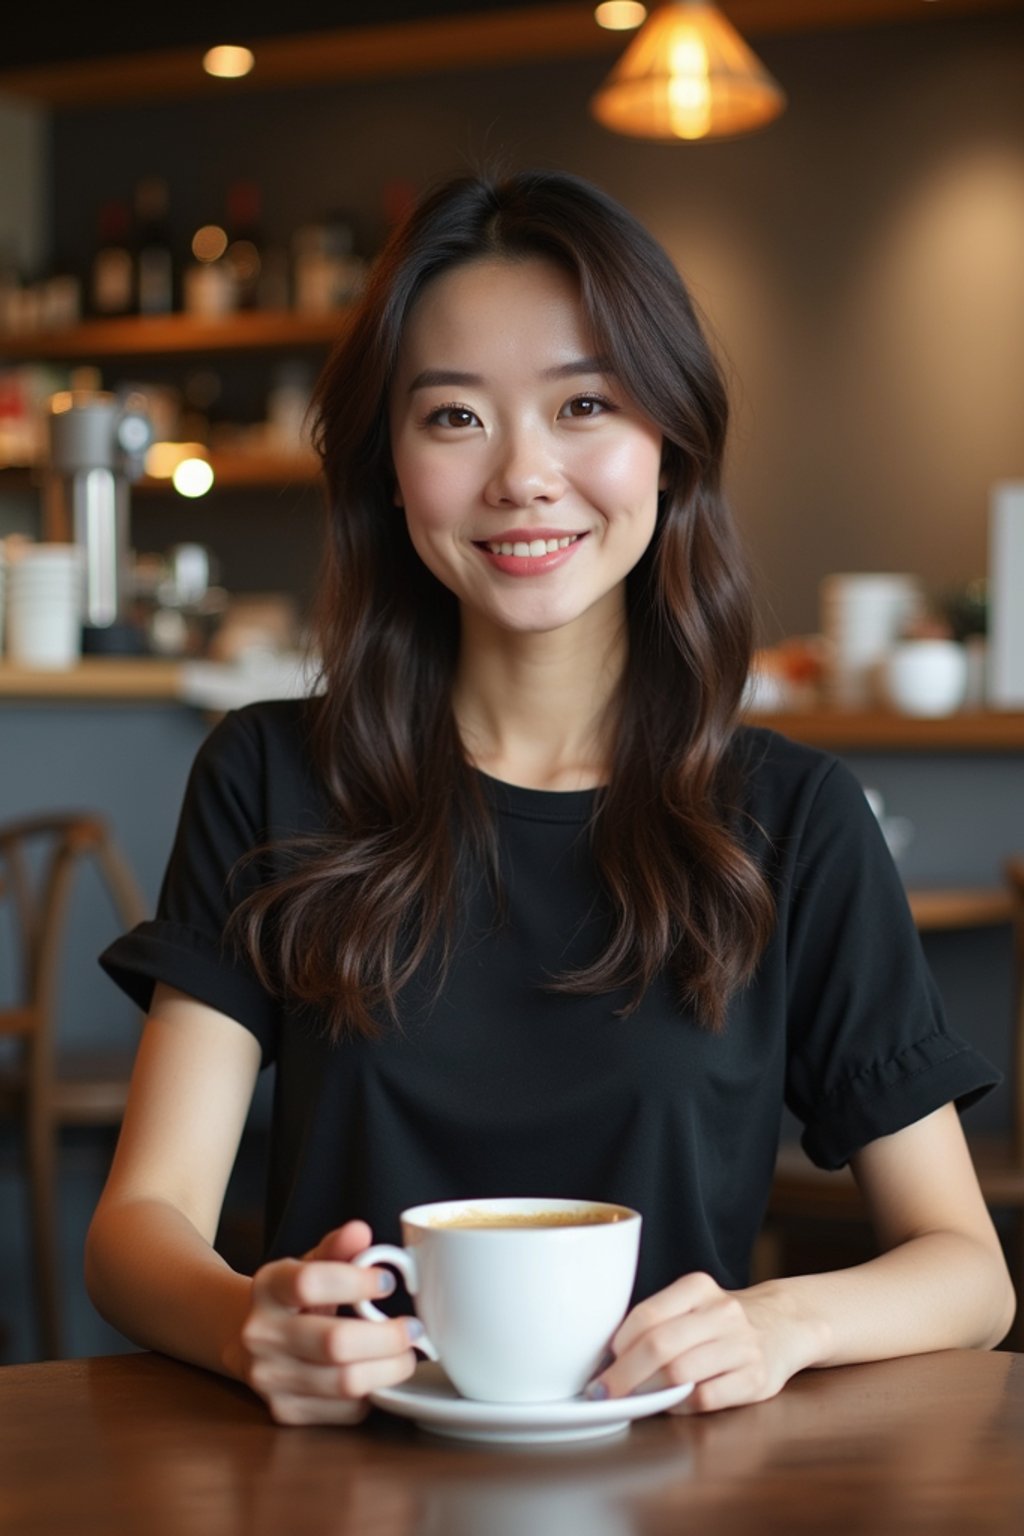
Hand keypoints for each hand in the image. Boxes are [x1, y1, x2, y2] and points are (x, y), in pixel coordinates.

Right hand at [237, 1220, 419, 1424]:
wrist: (255, 1338)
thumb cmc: (297, 1296)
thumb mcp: (312, 1263)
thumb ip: (337, 1247)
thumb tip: (360, 1232)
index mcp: (268, 1287)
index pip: (310, 1283)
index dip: (356, 1282)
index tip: (389, 1281)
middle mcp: (260, 1335)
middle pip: (335, 1342)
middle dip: (387, 1337)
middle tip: (414, 1329)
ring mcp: (269, 1379)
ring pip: (345, 1383)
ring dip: (389, 1369)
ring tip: (407, 1353)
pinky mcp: (286, 1412)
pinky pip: (344, 1411)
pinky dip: (371, 1394)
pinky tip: (378, 1374)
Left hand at [587, 1272, 816, 1414]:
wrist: (783, 1325)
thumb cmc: (721, 1321)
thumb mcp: (693, 1304)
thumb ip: (658, 1321)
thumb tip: (609, 1357)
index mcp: (698, 1287)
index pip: (647, 1315)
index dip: (619, 1343)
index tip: (604, 1362)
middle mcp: (722, 1312)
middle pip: (660, 1345)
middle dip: (624, 1374)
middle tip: (605, 1391)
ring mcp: (742, 1346)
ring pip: (681, 1373)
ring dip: (649, 1392)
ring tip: (634, 1399)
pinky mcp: (757, 1379)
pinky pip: (705, 1398)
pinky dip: (680, 1405)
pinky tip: (671, 1403)